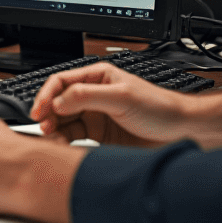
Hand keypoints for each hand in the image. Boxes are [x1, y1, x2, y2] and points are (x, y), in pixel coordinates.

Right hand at [31, 63, 190, 146]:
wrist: (182, 132)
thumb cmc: (160, 108)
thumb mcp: (122, 98)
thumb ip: (88, 96)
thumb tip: (59, 101)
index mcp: (97, 77)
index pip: (61, 82)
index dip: (46, 95)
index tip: (39, 111)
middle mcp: (93, 94)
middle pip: (58, 101)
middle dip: (48, 113)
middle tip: (43, 126)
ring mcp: (95, 114)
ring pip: (63, 120)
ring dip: (54, 127)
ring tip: (51, 137)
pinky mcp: (98, 134)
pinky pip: (74, 135)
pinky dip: (64, 140)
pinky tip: (62, 145)